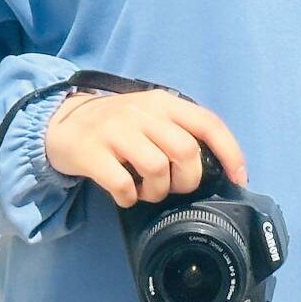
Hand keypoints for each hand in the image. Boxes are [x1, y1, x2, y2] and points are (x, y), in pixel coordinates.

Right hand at [44, 89, 247, 208]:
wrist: (62, 123)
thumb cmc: (118, 126)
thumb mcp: (151, 116)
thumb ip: (178, 131)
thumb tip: (216, 165)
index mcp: (163, 103)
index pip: (207, 123)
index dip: (230, 152)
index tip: (238, 178)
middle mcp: (142, 112)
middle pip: (185, 151)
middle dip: (186, 180)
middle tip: (172, 187)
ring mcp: (115, 130)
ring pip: (157, 168)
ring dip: (156, 191)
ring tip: (145, 190)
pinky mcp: (91, 151)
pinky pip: (122, 184)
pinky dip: (129, 198)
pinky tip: (125, 195)